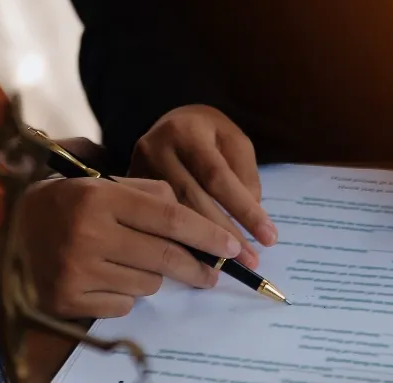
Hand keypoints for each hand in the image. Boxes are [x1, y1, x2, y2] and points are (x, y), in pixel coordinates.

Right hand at [23, 176, 241, 317]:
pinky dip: (123, 293)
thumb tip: (188, 214)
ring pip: (147, 283)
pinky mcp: (68, 300)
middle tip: (213, 273)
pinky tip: (103, 277)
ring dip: (150, 275)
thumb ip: (143, 190)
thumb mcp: (95, 182)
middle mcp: (89, 233)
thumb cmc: (58, 204)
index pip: (170, 216)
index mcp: (99, 196)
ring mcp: (77, 270)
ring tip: (126, 260)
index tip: (232, 246)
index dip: (207, 233)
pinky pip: (122, 304)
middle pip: (165, 256)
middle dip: (198, 267)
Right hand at [130, 105, 274, 268]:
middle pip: (191, 200)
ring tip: (226, 268)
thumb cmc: (208, 134)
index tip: (269, 237)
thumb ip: (245, 176)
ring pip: (168, 216)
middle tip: (250, 262)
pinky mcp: (123, 189)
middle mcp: (155, 149)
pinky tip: (194, 263)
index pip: (217, 176)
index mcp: (186, 132)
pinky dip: (175, 244)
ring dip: (199, 247)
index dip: (243, 209)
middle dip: (223, 235)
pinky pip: (151, 222)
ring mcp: (134, 170)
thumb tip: (247, 220)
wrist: (170, 124)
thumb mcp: (234, 142)